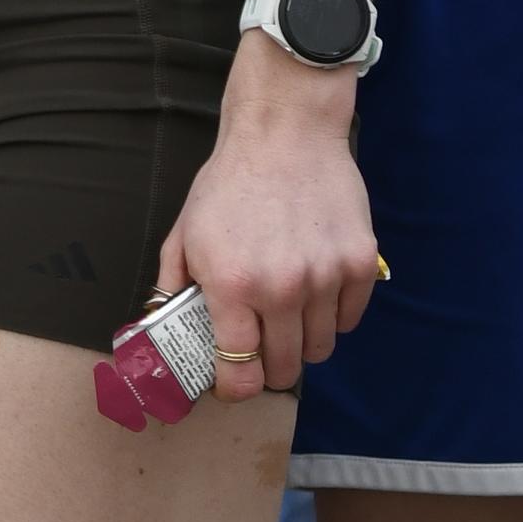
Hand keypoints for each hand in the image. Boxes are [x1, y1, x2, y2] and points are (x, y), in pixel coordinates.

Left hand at [160, 48, 379, 402]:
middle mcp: (281, 289)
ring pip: (321, 349)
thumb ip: (174, 287)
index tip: (233, 382)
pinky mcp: (359, 263)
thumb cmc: (229, 183)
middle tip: (262, 349)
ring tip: (288, 317)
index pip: (239, 372)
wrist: (285, 134)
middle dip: (270, 367)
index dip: (234, 387)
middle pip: (285, 368)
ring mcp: (325, 278)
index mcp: (231, 286)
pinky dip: (333, 316)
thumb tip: (163, 332)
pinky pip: (349, 319)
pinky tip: (316, 292)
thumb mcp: (184, 234)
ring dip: (303, 342)